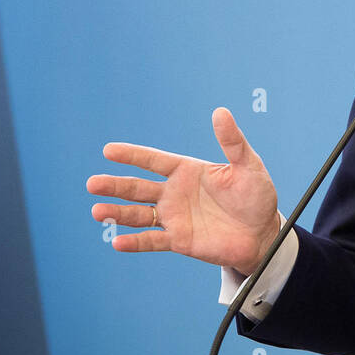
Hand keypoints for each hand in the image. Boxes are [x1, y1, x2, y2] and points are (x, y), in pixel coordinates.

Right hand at [87, 107, 279, 275]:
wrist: (263, 233)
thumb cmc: (256, 196)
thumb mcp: (248, 165)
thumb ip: (232, 142)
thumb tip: (220, 112)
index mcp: (187, 171)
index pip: (153, 160)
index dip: (132, 155)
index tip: (108, 150)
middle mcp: (175, 193)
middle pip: (138, 187)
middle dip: (115, 185)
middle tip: (92, 183)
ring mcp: (175, 217)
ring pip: (139, 214)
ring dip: (118, 213)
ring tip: (97, 211)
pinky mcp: (180, 240)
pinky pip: (153, 240)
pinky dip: (135, 242)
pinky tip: (117, 242)